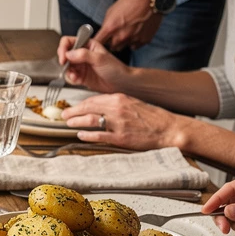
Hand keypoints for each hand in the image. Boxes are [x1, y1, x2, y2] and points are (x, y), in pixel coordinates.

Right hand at [56, 38, 130, 92]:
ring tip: (74, 75)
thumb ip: (84, 55)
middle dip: (64, 61)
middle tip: (65, 66)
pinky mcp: (80, 76)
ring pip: (65, 66)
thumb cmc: (116, 69)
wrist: (121, 84)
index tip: (64, 56)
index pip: (69, 42)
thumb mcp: (100, 58)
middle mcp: (82, 54)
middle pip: (64, 54)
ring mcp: (81, 66)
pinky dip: (71, 78)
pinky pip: (69, 76)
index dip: (63, 48)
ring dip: (67, 71)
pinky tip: (77, 79)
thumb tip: (69, 53)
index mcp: (87, 45)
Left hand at [62, 92, 184, 149]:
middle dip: (74, 112)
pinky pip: (99, 136)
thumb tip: (100, 107)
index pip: (93, 99)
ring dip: (77, 122)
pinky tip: (81, 135)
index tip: (73, 107)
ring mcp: (118, 123)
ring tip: (69, 124)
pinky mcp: (121, 137)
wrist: (169, 129)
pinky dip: (88, 135)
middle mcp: (117, 109)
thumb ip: (116, 104)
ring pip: (90, 120)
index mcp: (120, 98)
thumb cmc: (153, 117)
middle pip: (88, 108)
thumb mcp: (133, 103)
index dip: (80, 104)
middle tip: (65, 115)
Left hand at [95, 0, 161, 51]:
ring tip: (127, 31)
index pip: (98, 43)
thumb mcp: (112, 10)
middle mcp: (121, 36)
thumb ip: (106, 24)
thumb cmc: (131, 1)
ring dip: (122, 42)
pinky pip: (134, 46)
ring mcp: (133, 39)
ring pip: (123, 47)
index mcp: (111, 28)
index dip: (96, 43)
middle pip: (111, 48)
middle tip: (115, 34)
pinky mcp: (144, 40)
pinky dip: (133, 42)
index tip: (96, 43)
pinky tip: (135, 33)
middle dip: (111, 43)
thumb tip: (103, 32)